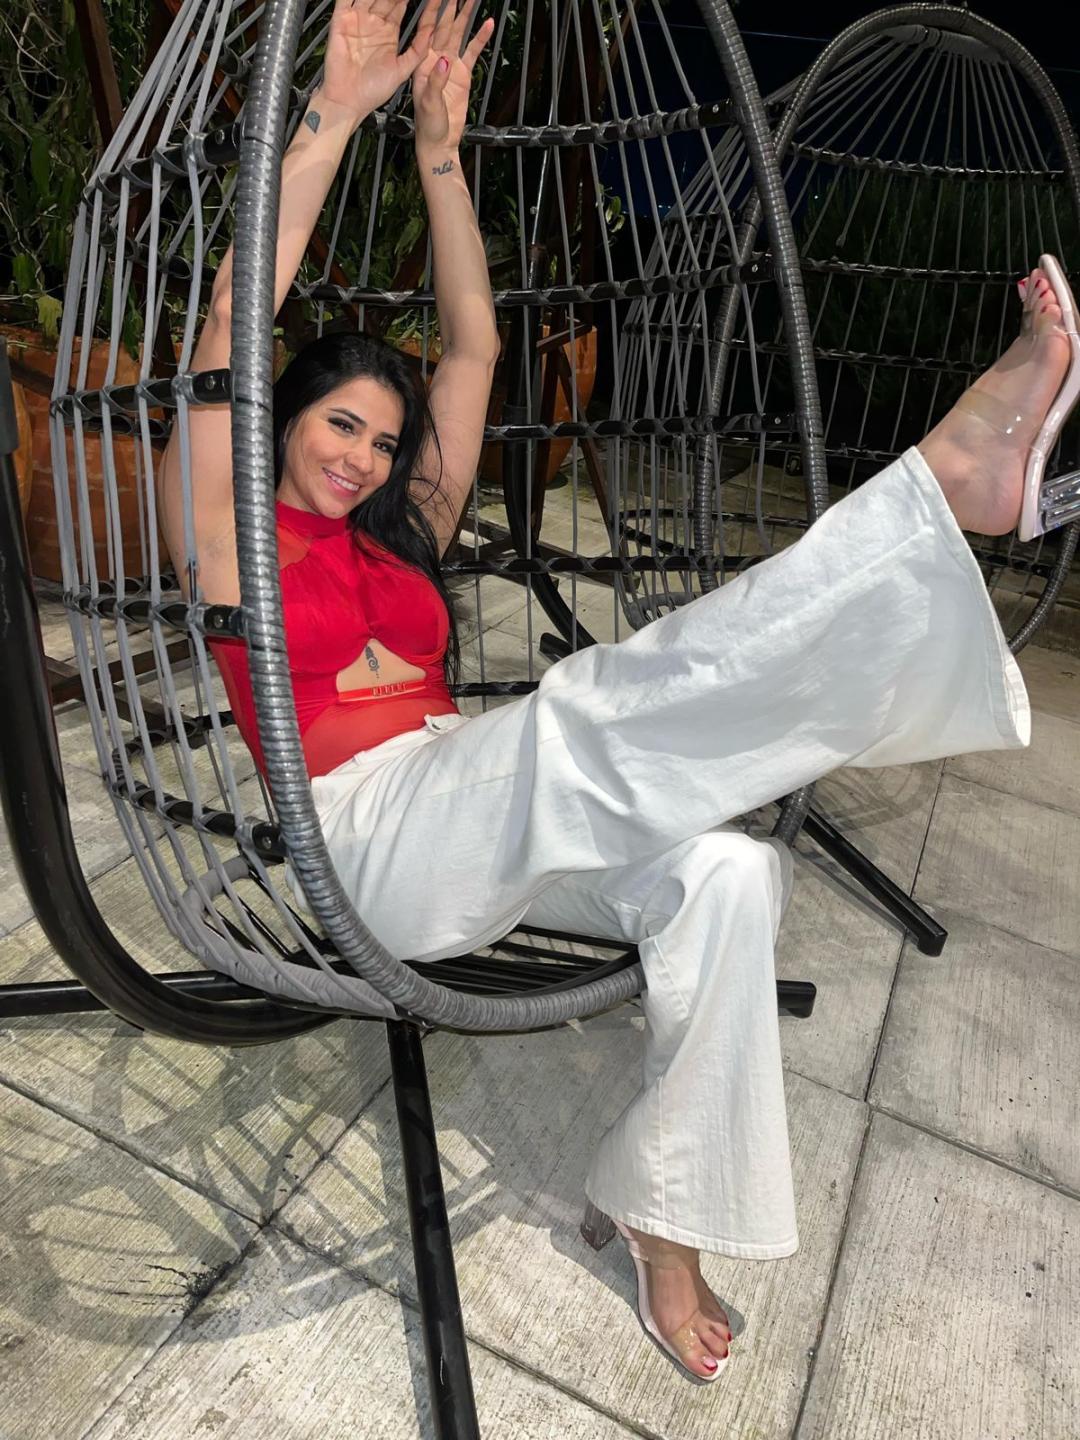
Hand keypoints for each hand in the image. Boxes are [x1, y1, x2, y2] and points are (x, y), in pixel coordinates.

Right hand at [320, 0, 433, 122]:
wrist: (349, 101)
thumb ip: (418, 51)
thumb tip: (433, 31)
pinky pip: (346, 0)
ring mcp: (356, 20)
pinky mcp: (340, 21)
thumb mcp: (403, 70)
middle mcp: (373, 24)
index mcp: (388, 33)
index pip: (401, 6)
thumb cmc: (373, 91)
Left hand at [411, 0, 494, 153]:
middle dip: (450, 4)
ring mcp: (450, 64)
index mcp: (421, 62)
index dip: (432, 9)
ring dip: (466, 14)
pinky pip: (473, 51)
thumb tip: (444, 61)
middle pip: (444, 24)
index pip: (427, 28)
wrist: (439, 141)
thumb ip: (436, 81)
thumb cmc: (427, 125)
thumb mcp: (428, 104)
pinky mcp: (463, 73)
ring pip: (458, 33)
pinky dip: (480, 37)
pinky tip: (488, 24)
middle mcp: (435, 59)